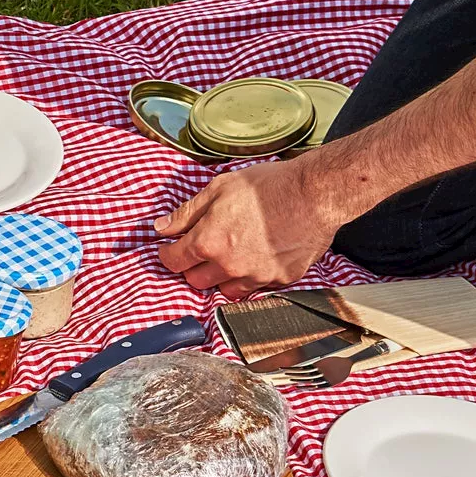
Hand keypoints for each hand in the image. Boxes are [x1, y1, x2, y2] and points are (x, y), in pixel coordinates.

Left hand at [154, 161, 346, 298]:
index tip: (169, 248)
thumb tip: (160, 227)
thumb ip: (186, 213)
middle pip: (196, 281)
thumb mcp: (218, 189)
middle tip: (200, 249)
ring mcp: (256, 277)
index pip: (173, 261)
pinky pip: (255, 287)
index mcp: (208, 242)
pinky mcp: (280, 280)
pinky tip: (255, 257)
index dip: (167, 254)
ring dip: (220, 276)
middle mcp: (229, 266)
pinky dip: (249, 277)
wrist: (315, 194)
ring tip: (229, 255)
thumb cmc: (267, 186)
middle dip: (193, 266)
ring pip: (224, 289)